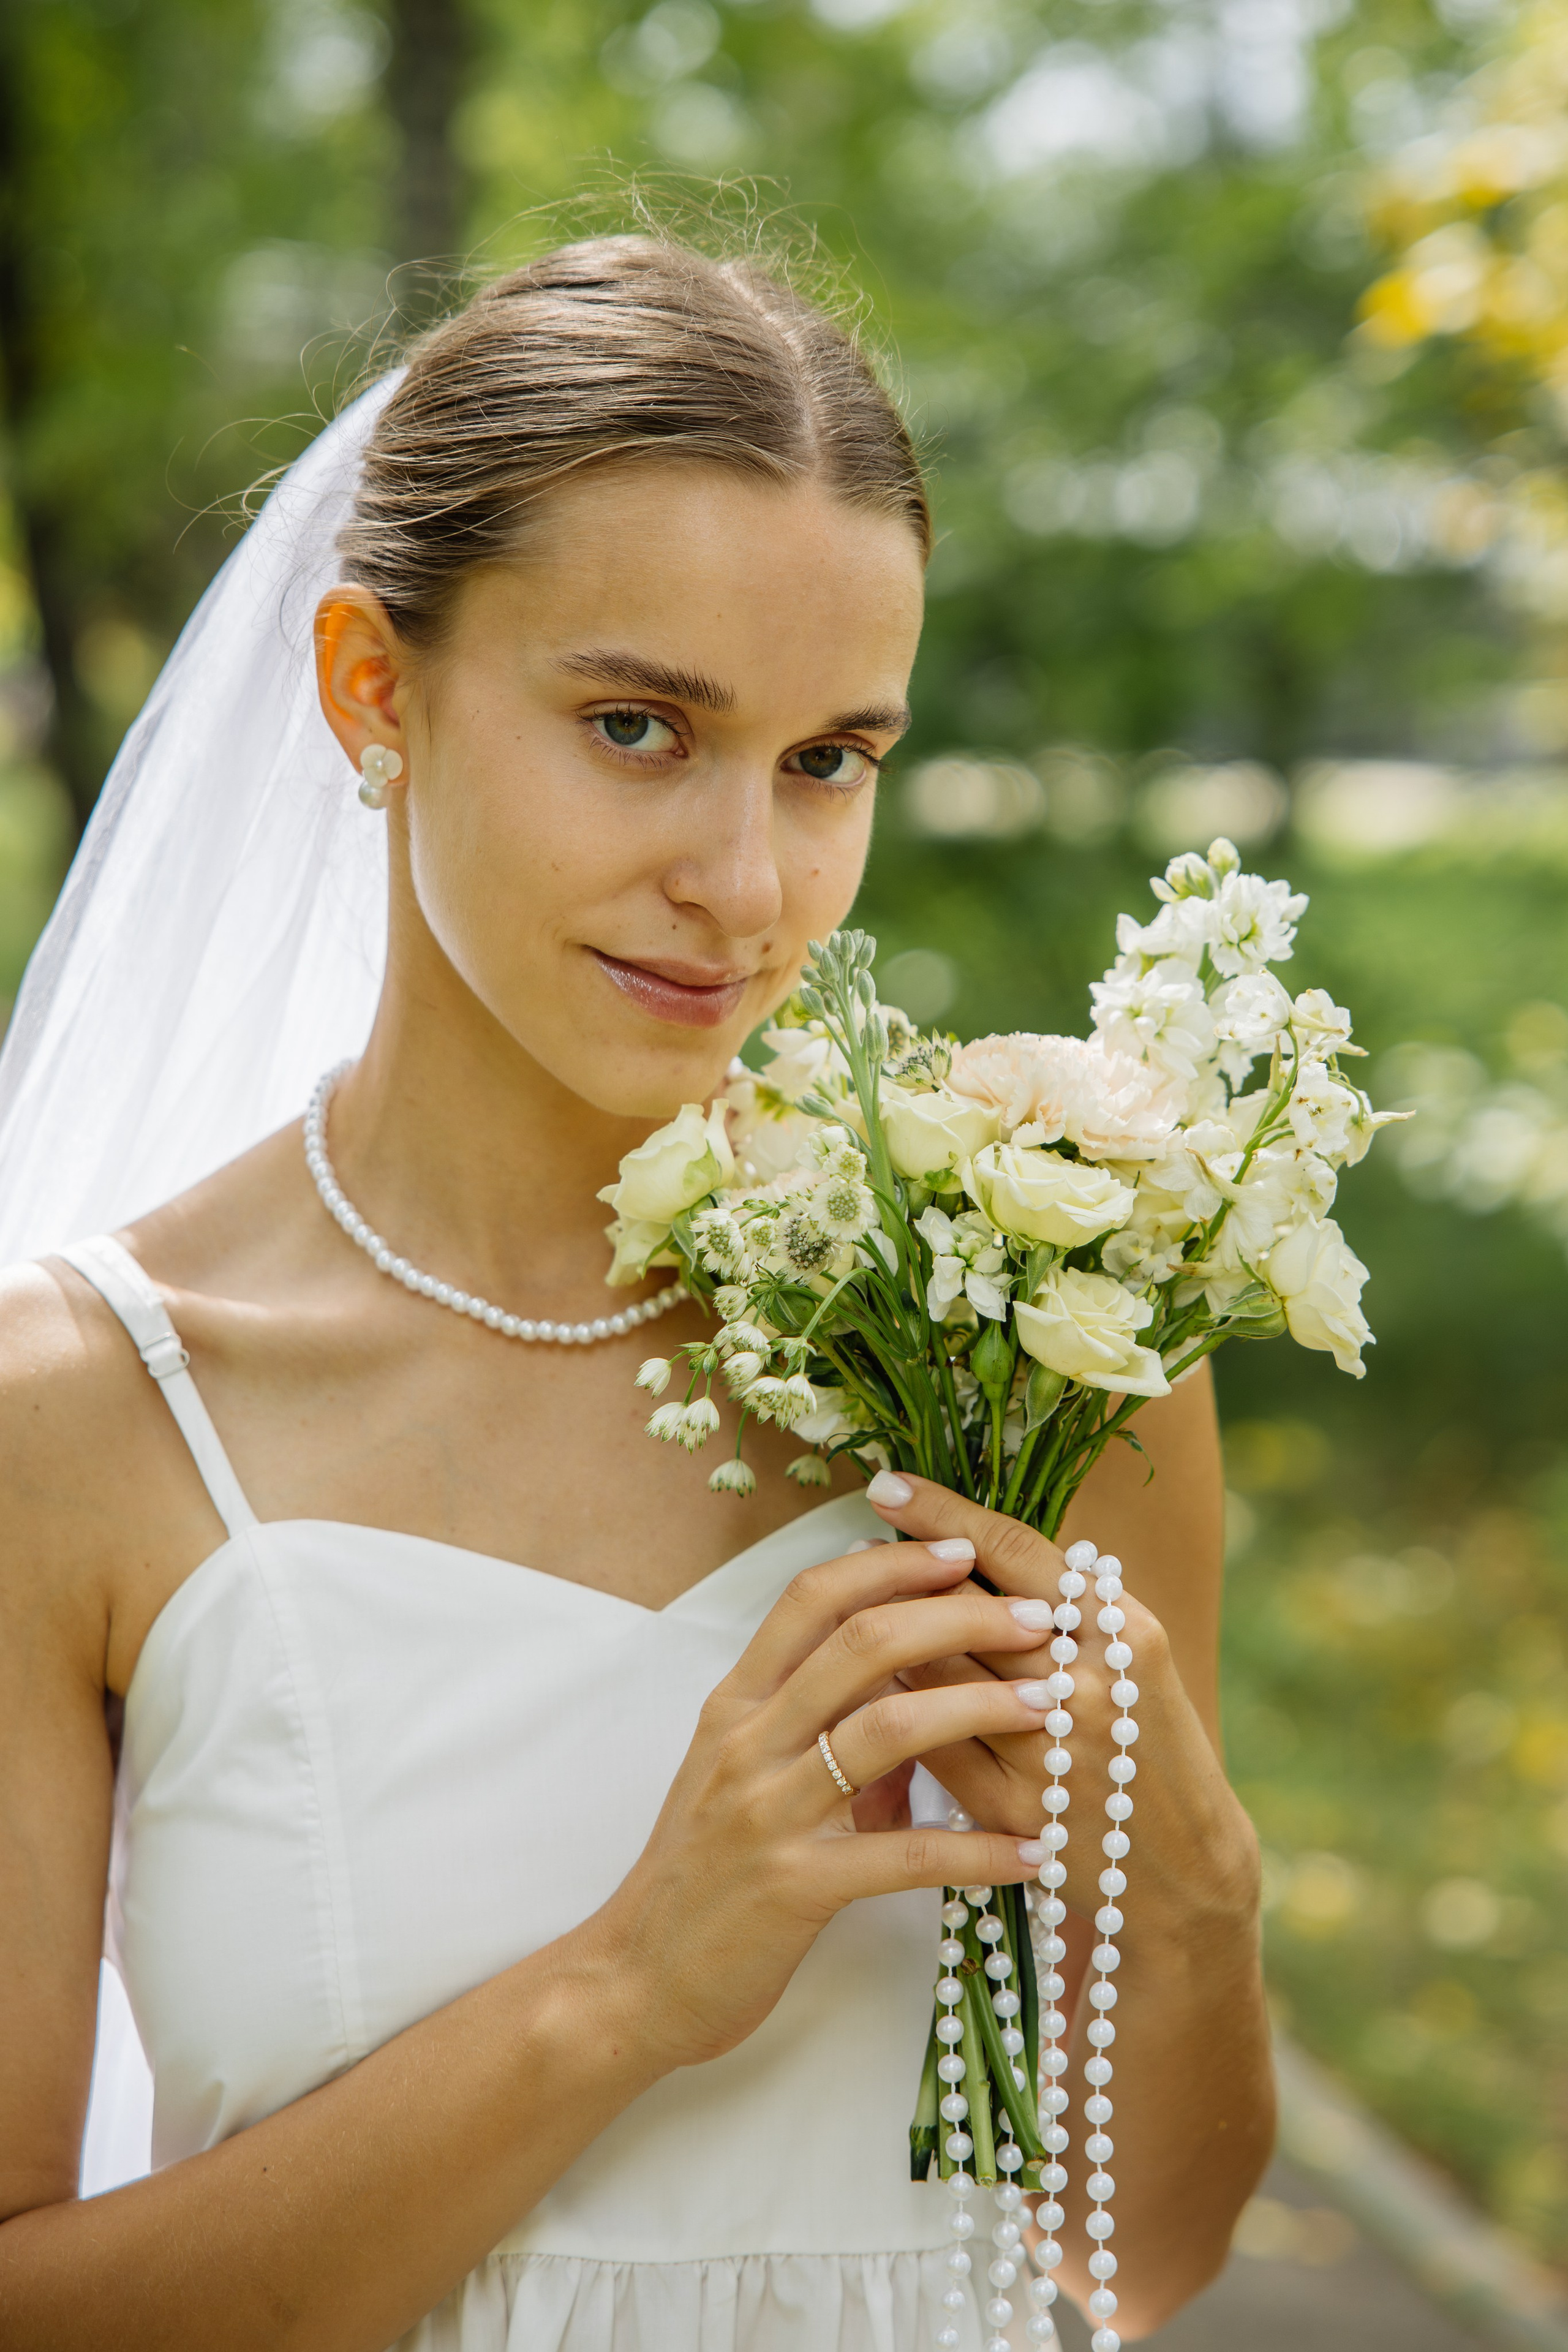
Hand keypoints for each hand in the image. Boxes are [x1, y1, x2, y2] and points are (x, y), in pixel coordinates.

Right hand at [583, 1538, 1059, 2072]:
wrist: (634, 1979)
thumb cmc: (699, 1874)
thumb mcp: (744, 1778)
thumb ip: (821, 1728)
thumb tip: (913, 1690)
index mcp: (737, 1705)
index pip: (812, 1598)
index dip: (889, 1565)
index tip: (959, 1553)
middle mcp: (749, 1742)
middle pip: (862, 1643)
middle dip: (958, 1617)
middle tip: (1035, 1619)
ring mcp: (768, 1811)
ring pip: (889, 1729)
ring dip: (981, 1708)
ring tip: (1049, 1706)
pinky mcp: (795, 1887)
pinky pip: (905, 1857)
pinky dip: (977, 1849)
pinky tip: (1032, 1851)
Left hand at [861, 1472, 1259, 1950]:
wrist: (1184, 1871)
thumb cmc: (1149, 1745)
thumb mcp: (1132, 1658)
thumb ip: (1066, 1604)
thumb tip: (967, 1541)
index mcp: (1123, 1632)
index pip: (1017, 1552)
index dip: (945, 1513)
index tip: (887, 1483)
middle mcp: (1089, 1686)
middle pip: (965, 1609)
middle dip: (903, 1576)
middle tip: (860, 1546)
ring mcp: (1049, 1751)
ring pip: (936, 1676)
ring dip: (887, 1642)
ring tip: (853, 1615)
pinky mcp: (1014, 1812)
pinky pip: (932, 1747)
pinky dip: (897, 1714)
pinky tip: (869, 1694)